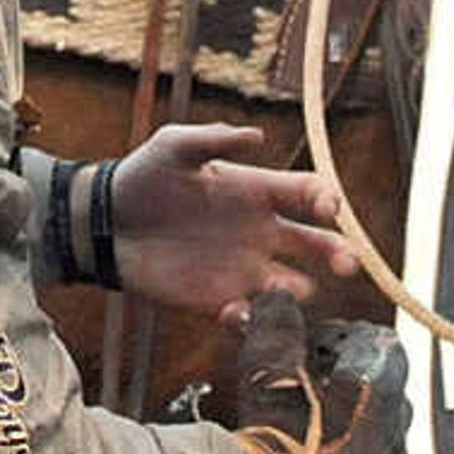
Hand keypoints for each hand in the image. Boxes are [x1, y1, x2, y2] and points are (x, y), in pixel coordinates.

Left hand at [109, 122, 356, 320]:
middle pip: (318, 245)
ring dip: (298, 292)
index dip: (327, 199)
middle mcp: (260, 231)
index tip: (329, 208)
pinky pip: (251, 317)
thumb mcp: (173, 146)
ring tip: (280, 290)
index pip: (308, 193)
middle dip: (340, 253)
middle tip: (347, 264)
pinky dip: (252, 318)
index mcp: (256, 191)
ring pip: (294, 287)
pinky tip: (235, 311)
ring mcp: (243, 269)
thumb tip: (258, 135)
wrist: (106, 224)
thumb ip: (214, 139)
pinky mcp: (219, 299)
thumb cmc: (142, 177)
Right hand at [227, 288, 402, 453]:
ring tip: (302, 427)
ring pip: (375, 422)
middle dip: (337, 376)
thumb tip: (278, 299)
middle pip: (375, 379)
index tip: (304, 348)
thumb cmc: (275, 448)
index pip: (370, 338)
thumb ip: (277, 328)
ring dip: (343, 416)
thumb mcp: (268, 373)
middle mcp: (398, 422)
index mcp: (380, 383)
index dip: (332, 337)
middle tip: (298, 385)